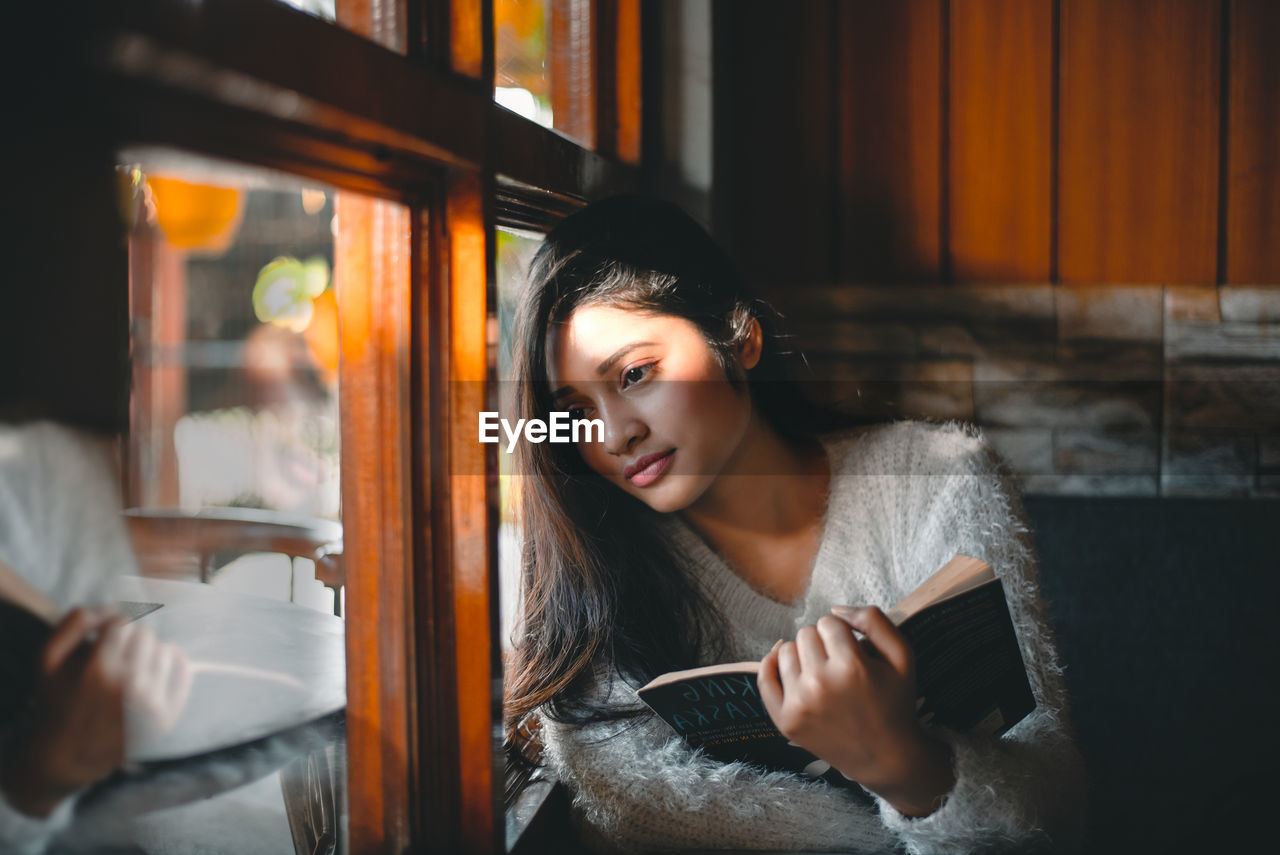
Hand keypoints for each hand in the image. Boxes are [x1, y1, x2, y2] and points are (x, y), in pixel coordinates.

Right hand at [0, 607, 191, 816]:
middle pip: (146, 634)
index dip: (113, 627)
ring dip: (149, 653)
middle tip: (117, 655)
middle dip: (130, 640)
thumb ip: (73, 624)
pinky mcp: (167, 718)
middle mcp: (129, 688)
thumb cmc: (59, 702)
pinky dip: (173, 664)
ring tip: (132, 667)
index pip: (123, 622)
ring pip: (165, 649)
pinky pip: (184, 671)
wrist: (70, 755)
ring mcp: (152, 705)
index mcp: (98, 671)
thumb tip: (110, 608)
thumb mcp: (48, 661)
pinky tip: (155, 670)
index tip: (106, 638)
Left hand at [758, 606, 954, 816]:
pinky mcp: (784, 720)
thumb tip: (835, 608)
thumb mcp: (903, 656)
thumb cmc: (895, 702)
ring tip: (822, 673)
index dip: (843, 632)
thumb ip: (874, 620)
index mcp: (851, 666)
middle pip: (806, 633)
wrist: (885, 757)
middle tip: (838, 664)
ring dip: (803, 656)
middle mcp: (820, 684)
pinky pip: (764, 678)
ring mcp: (798, 704)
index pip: (829, 622)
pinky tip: (785, 665)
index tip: (852, 650)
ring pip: (786, 651)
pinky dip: (771, 666)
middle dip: (823, 643)